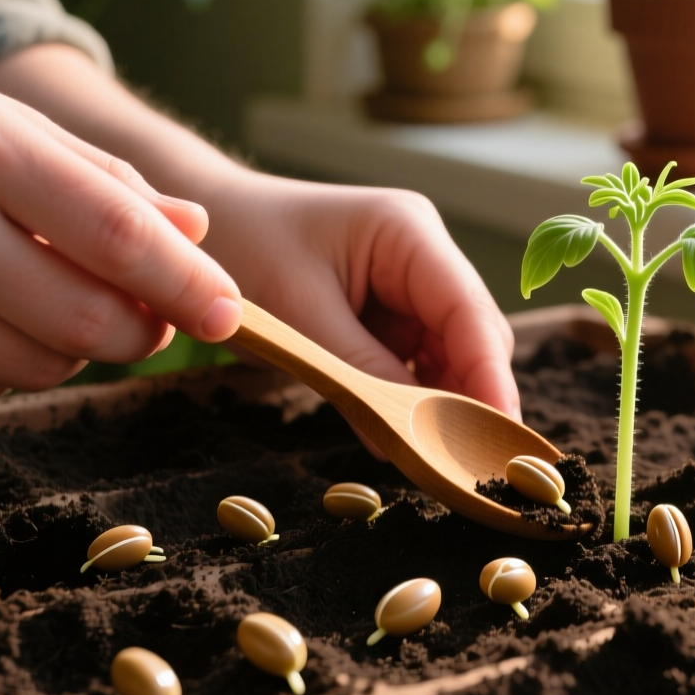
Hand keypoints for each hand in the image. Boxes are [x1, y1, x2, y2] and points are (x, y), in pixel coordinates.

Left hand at [0, 44, 520, 420]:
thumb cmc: (242, 250)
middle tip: (465, 463)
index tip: (499, 436)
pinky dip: (417, 396)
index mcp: (407, 231)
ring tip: (436, 455)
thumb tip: (410, 438)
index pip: (468, 311)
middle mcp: (424, 252)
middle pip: (474, 334)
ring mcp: (413, 281)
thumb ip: (360, 372)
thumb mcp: (299, 315)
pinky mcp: (395, 310)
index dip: (488, 377)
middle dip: (473, 395)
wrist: (195, 236)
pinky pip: (422, 359)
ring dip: (445, 401)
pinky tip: (407, 430)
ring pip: (455, 353)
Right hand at [0, 64, 243, 400]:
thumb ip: (104, 179)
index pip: (119, 238)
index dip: (188, 285)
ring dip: (76, 348)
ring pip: (40, 367)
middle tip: (150, 314)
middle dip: (142, 330)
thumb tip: (196, 232)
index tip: (231, 312)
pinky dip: (7, 363)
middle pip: (89, 323)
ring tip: (52, 298)